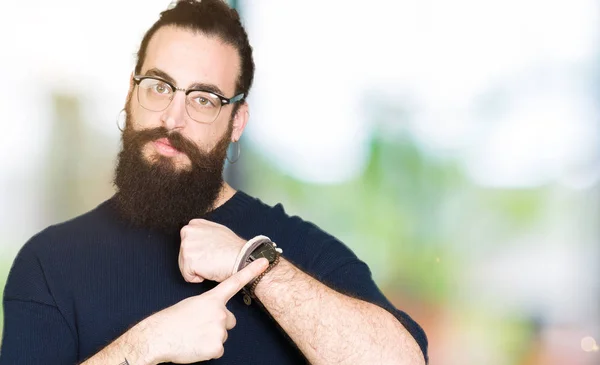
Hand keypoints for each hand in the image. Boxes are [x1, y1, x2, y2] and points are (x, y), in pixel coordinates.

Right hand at [145, 258, 268, 363]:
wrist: (159, 336)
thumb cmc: (172, 320)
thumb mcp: (192, 304)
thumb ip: (209, 305)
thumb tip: (218, 314)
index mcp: (212, 299)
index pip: (235, 282)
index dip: (251, 271)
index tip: (264, 261)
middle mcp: (219, 312)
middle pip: (229, 320)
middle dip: (218, 324)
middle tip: (199, 326)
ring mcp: (219, 330)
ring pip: (222, 335)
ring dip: (211, 337)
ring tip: (193, 335)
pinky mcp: (216, 347)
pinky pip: (218, 350)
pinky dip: (207, 350)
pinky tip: (195, 345)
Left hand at [179, 218, 245, 282]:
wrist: (240, 257)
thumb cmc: (232, 247)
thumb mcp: (216, 230)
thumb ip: (203, 232)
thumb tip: (199, 238)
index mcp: (193, 224)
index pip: (188, 244)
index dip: (199, 252)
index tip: (210, 252)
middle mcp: (187, 233)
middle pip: (184, 255)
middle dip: (196, 261)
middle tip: (212, 258)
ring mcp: (186, 246)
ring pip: (185, 266)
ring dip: (197, 269)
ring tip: (212, 263)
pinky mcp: (188, 261)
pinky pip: (188, 276)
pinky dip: (199, 278)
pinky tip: (210, 269)